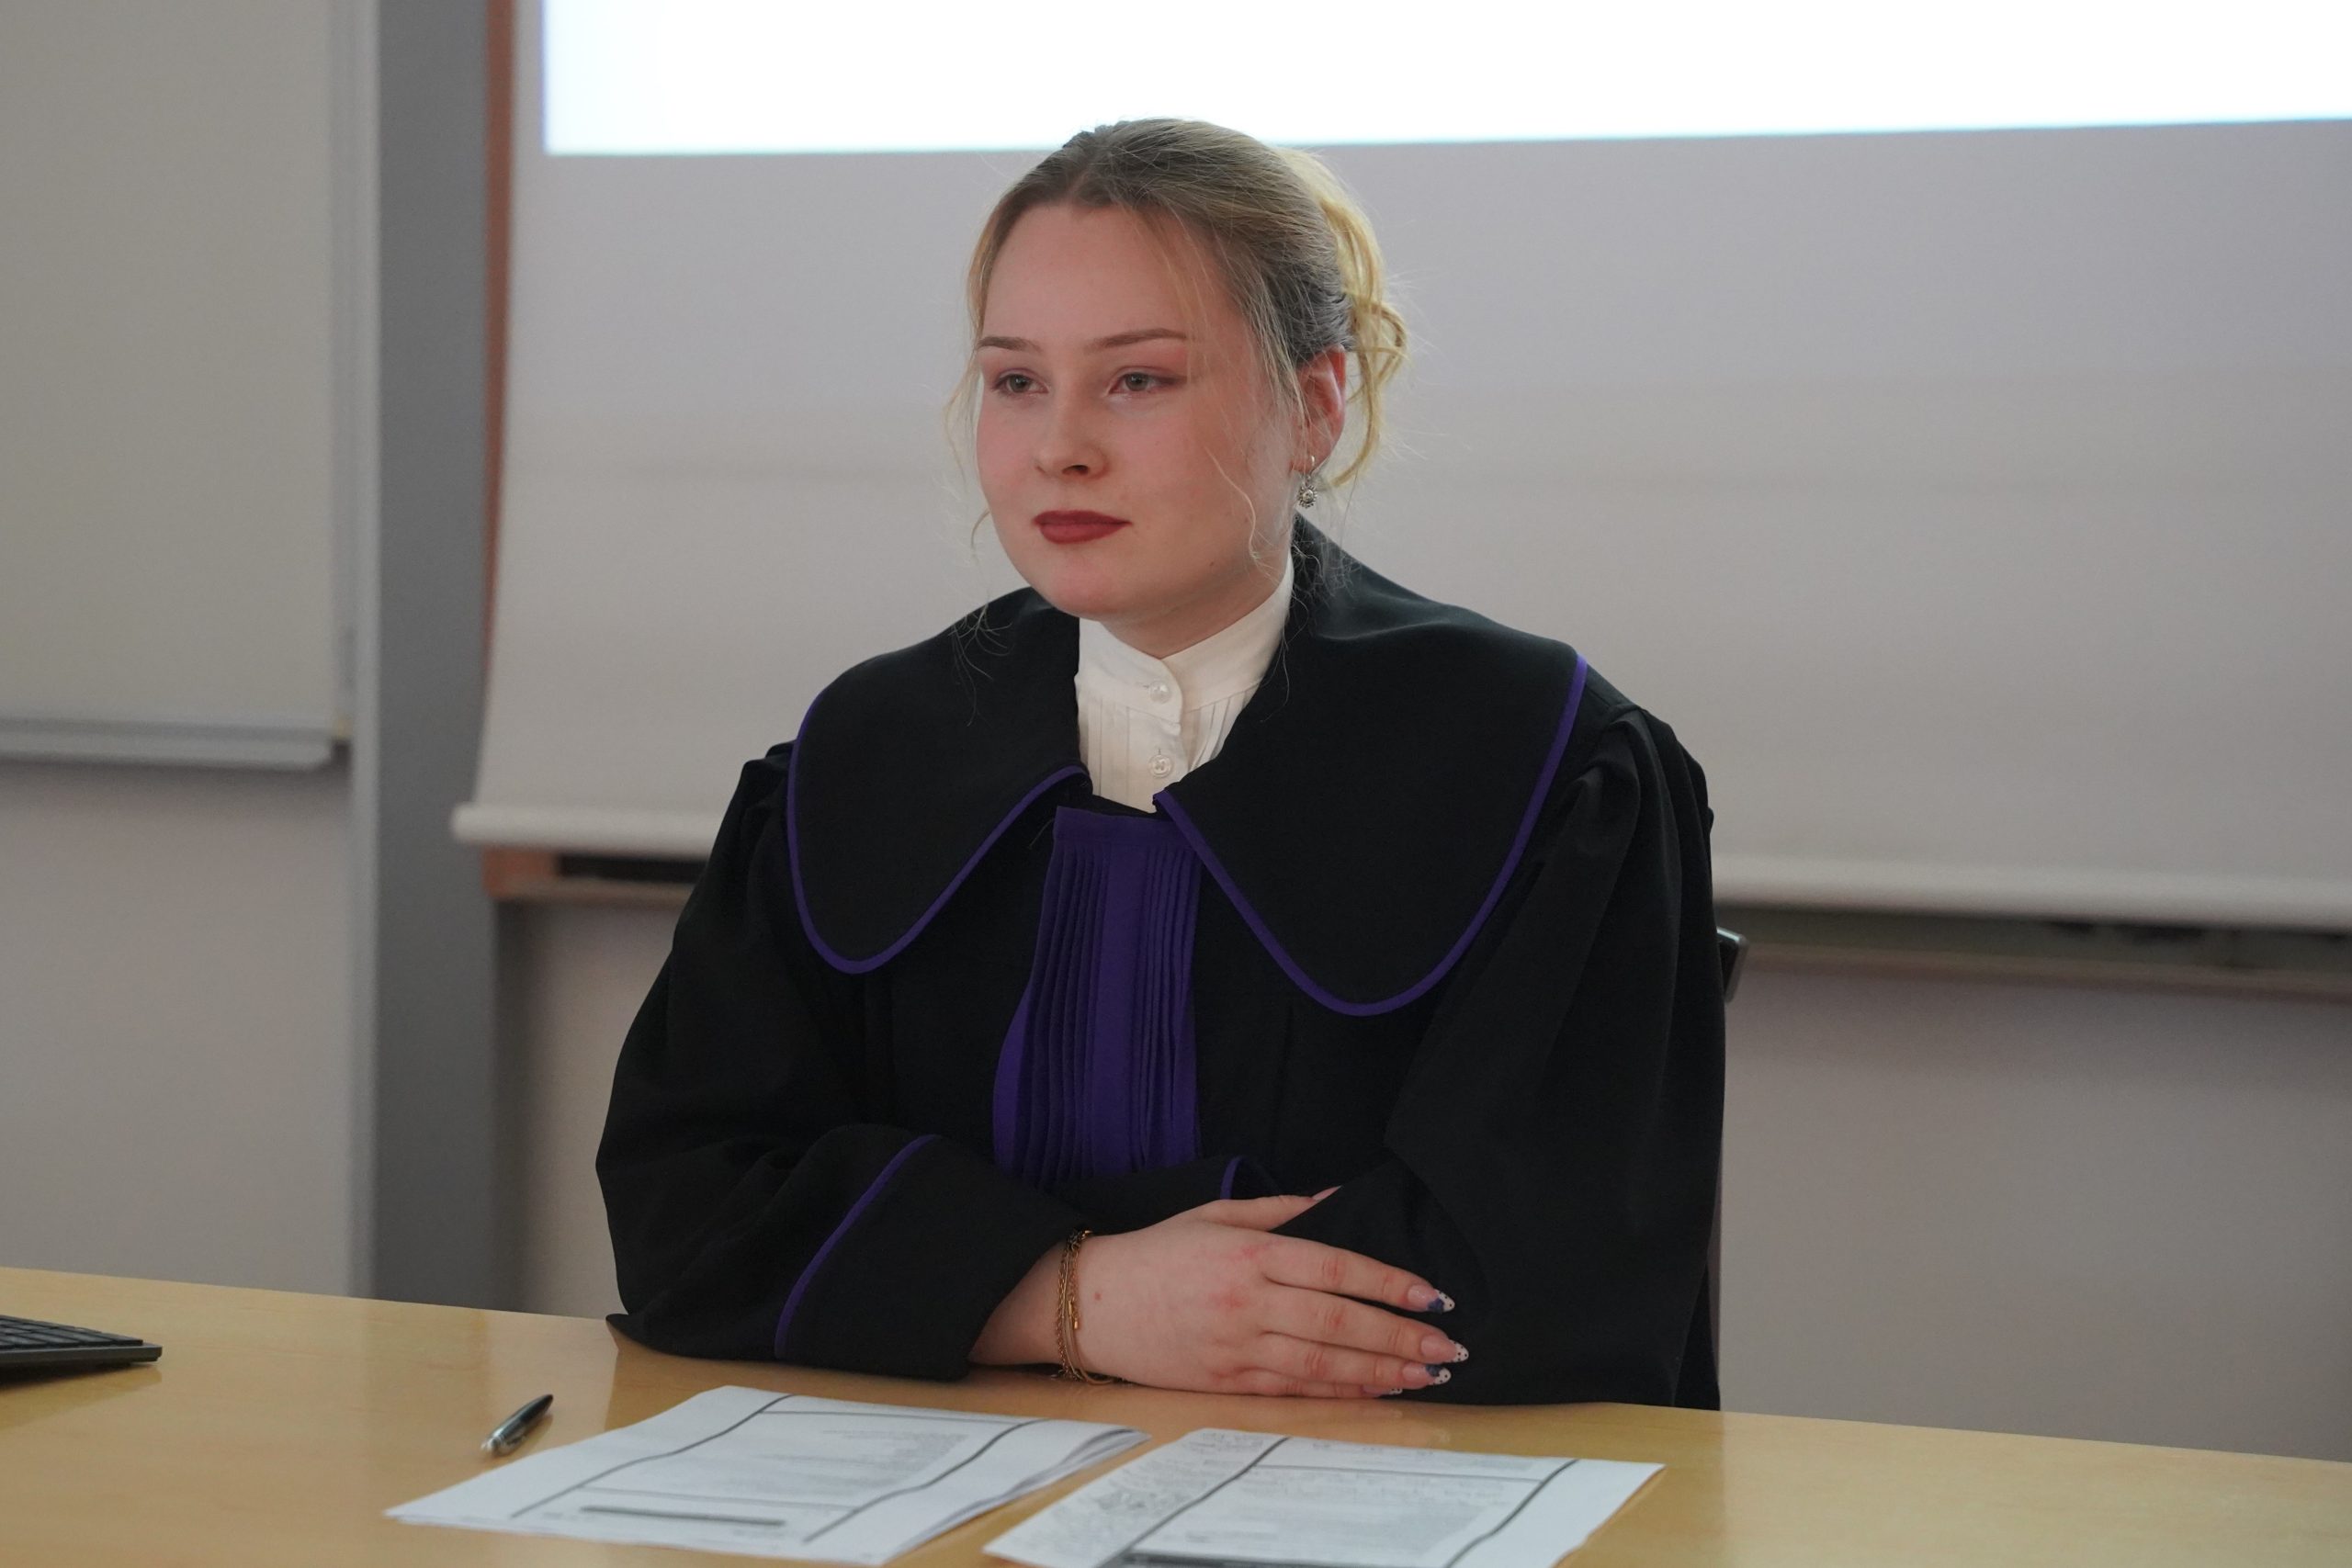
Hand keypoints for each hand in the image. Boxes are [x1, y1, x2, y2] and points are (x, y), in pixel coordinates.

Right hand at [1069, 1195, 1465, 1396]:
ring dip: (1382, 1370)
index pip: (1336, 1268)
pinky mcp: (1226, 1382)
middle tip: (1450, 1345)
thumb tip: (1340, 1199)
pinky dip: (1340, 1392)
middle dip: (1401, 1335)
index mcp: (1249, 1252)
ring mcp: (1237, 1347)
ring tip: (1428, 1372)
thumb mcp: (1216, 1214)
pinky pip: (1295, 1390)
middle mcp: (1248, 1302)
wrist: (1091, 1304)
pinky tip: (1376, 1390)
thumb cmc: (1157, 1253)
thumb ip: (1282, 1209)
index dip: (1390, 1283)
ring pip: (1324, 1363)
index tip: (1434, 1294)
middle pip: (1339, 1321)